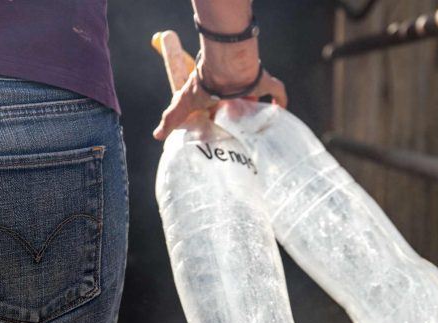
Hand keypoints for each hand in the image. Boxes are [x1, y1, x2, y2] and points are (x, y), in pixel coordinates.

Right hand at [153, 59, 286, 140]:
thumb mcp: (183, 105)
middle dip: (236, 121)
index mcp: (215, 96)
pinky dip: (279, 100)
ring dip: (255, 114)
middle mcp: (232, 92)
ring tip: (256, 133)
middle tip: (238, 139)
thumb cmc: (204, 84)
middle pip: (236, 109)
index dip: (217, 123)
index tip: (218, 136)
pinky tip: (278, 111)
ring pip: (254, 102)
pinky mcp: (263, 82)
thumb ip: (171, 120)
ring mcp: (249, 87)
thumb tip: (157, 136)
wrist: (225, 68)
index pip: (216, 112)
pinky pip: (276, 91)